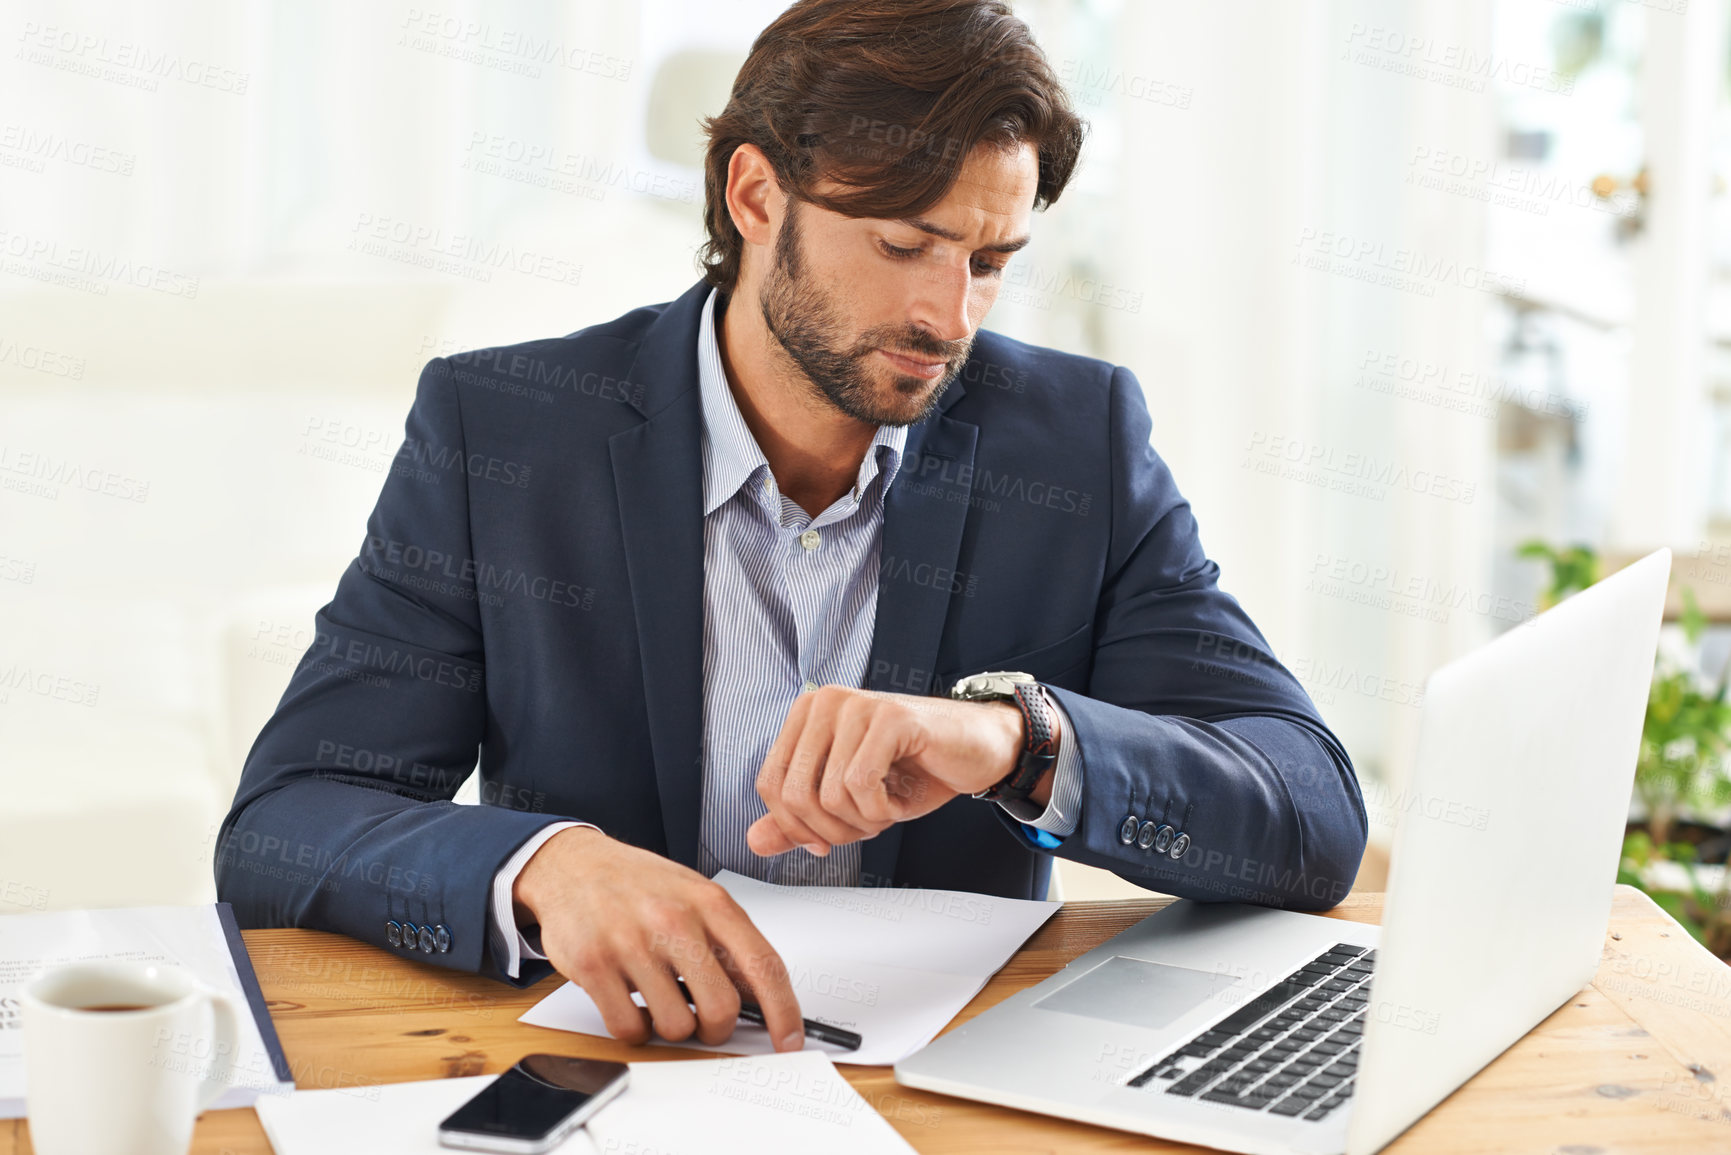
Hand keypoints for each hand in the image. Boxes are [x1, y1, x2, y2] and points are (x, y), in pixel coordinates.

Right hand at [512, 826, 804, 1050]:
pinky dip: (634, 1027)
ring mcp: (632, 942)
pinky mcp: (594, 965)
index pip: (764, 966)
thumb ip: (728, 940)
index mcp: (710, 902)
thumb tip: (761, 996)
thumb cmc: (638, 883)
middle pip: (721, 1008)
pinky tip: (631, 1001)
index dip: (784, 1012)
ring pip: (675, 1026)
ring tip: (658, 998)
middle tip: (704, 1021)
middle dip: (716, 1028)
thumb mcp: (695, 895)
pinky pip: (629, 1027)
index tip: (790, 1039)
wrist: (572, 863)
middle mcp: (674, 920)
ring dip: (670, 1026)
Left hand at [745, 685, 1035, 857]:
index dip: (794, 826)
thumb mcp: (848, 803)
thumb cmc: (916, 770)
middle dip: (828, 830)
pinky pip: (861, 784)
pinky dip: (879, 810)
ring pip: (829, 794)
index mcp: (806, 716)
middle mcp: (824, 702)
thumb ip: (800, 820)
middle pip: (793, 793)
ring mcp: (856, 705)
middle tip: (861, 828)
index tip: (824, 839)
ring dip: (860, 822)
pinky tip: (896, 802)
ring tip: (883, 810)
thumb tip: (754, 840)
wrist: (977, 750)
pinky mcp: (889, 717)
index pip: (769, 783)